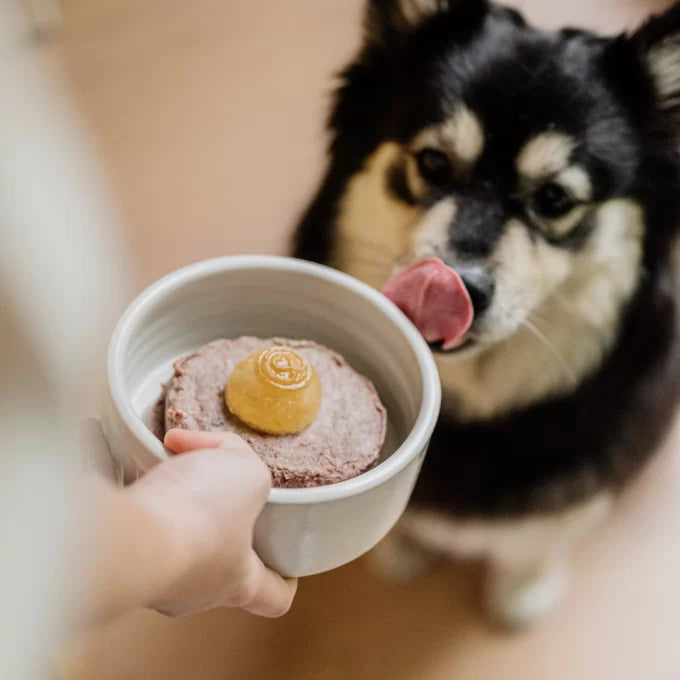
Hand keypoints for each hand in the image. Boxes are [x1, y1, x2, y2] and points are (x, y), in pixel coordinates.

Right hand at [128, 429, 296, 617]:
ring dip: (177, 497)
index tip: (285, 560)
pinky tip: (145, 463)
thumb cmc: (198, 518)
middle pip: (219, 558)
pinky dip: (144, 490)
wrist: (122, 534)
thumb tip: (223, 459)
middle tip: (213, 482)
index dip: (284, 578)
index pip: (274, 597)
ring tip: (175, 460)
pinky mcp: (116, 557)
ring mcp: (154, 577)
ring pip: (175, 537)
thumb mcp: (248, 475)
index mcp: (240, 581)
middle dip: (219, 516)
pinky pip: (138, 520)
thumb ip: (246, 466)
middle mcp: (197, 589)